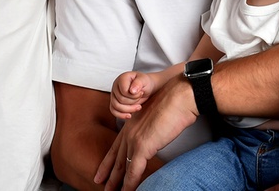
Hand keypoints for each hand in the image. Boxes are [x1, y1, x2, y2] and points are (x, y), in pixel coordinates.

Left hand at [95, 76, 197, 190]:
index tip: (102, 171)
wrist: (179, 97)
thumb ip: (151, 131)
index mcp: (131, 125)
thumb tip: (154, 140)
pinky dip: (130, 183)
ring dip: (116, 182)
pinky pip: (133, 170)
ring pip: (121, 166)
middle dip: (107, 174)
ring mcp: (134, 139)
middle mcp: (129, 132)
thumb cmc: (173, 104)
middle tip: (99, 183)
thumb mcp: (157, 118)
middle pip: (115, 157)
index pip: (116, 146)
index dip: (108, 160)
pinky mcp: (142, 146)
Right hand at [111, 71, 153, 118]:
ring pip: (116, 106)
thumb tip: (132, 91)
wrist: (145, 87)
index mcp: (122, 78)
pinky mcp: (115, 102)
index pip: (124, 91)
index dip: (134, 95)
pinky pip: (113, 111)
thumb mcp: (144, 80)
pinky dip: (121, 115)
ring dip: (129, 109)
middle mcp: (115, 86)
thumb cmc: (144, 82)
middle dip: (133, 102)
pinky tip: (129, 115)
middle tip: (140, 97)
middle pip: (120, 100)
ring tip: (138, 107)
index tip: (141, 93)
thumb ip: (138, 83)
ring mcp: (114, 94)